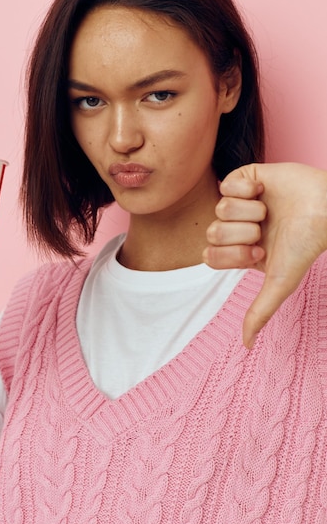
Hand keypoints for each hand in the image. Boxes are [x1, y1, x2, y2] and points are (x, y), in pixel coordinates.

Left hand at [203, 163, 326, 347]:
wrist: (325, 208)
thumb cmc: (305, 246)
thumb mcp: (280, 282)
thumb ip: (259, 311)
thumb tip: (246, 345)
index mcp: (238, 250)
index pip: (209, 255)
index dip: (231, 254)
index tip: (258, 251)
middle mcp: (236, 227)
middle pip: (212, 231)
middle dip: (241, 233)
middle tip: (264, 230)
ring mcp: (240, 202)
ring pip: (220, 207)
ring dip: (248, 210)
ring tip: (268, 211)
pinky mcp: (245, 177)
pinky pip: (226, 183)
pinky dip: (246, 188)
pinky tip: (264, 190)